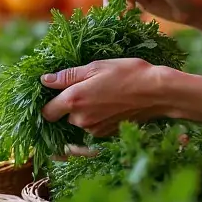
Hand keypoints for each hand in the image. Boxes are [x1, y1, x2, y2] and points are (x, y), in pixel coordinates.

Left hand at [40, 58, 170, 137]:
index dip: (47, 103)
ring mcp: (94, 129)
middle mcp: (81, 119)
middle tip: (85, 86)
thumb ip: (68, 76)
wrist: (157, 92)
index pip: (46, 112)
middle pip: (63, 117)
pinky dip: (96, 117)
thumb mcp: (96, 67)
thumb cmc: (128, 73)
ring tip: (100, 92)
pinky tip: (109, 102)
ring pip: (78, 122)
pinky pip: (92, 127)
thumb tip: (44, 80)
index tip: (54, 92)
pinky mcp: (106, 134)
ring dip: (83, 111)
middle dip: (69, 105)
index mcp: (75, 100)